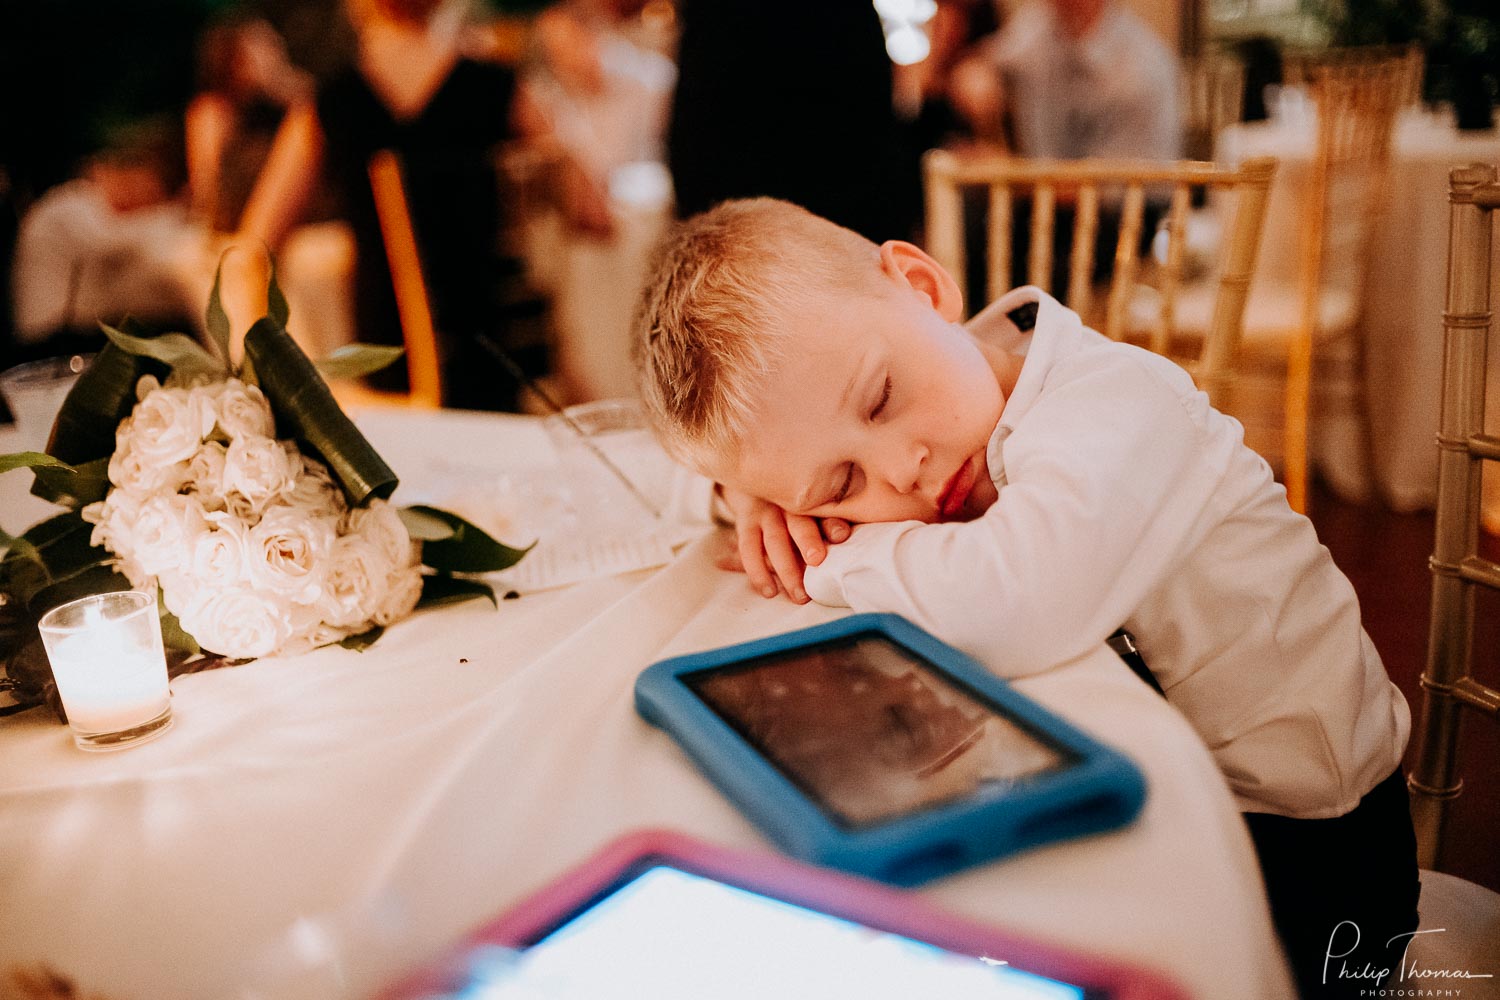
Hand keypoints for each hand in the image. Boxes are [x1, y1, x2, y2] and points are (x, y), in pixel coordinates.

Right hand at [716, 485, 850, 603]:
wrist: (758, 478)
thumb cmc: (799, 503)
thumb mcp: (816, 506)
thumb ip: (831, 522)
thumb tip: (847, 542)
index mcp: (812, 499)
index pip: (825, 511)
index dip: (833, 523)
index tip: (842, 536)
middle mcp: (789, 504)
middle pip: (799, 523)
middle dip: (808, 541)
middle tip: (816, 561)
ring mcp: (766, 512)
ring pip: (776, 541)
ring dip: (787, 568)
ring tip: (800, 595)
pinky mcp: (746, 522)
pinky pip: (749, 548)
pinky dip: (758, 571)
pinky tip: (769, 591)